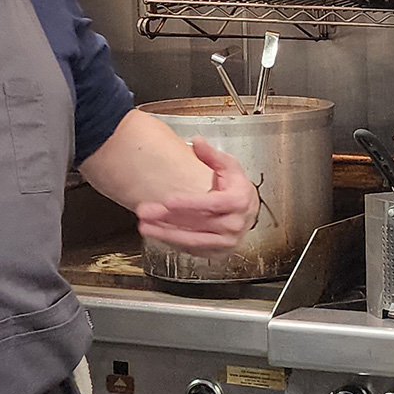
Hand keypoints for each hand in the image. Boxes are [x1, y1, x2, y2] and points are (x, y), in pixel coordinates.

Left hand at [134, 137, 259, 254]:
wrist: (248, 210)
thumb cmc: (237, 187)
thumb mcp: (229, 166)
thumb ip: (211, 154)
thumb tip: (197, 141)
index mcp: (239, 201)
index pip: (212, 204)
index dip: (189, 204)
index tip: (168, 201)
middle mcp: (235, 224)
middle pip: (198, 223)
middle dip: (168, 218)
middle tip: (145, 212)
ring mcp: (227, 241)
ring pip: (193, 240)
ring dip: (166, 234)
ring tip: (145, 226)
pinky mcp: (218, 251)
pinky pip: (192, 248)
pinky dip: (173, 242)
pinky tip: (157, 233)